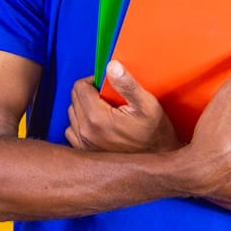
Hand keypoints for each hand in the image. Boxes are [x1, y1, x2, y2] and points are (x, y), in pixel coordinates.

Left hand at [65, 61, 180, 153]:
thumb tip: (111, 66)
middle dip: (90, 93)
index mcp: (97, 118)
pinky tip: (99, 126)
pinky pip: (73, 131)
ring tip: (106, 112)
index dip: (93, 81)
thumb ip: (127, 84)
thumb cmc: (155, 134)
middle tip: (110, 98)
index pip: (79, 87)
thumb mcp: (147, 105)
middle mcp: (86, 133)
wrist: (158, 164)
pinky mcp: (84, 153)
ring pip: (73, 114)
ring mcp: (83, 145)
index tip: (107, 85)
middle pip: (74, 99)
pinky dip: (82, 125)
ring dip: (85, 108)